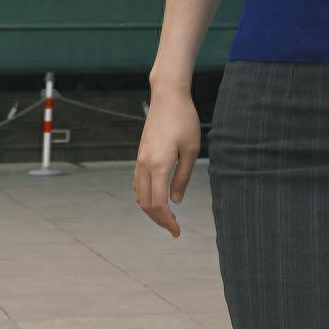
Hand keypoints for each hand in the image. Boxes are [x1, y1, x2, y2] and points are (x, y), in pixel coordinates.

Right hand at [133, 91, 201, 239]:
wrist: (168, 96)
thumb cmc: (184, 120)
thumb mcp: (191, 150)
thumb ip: (182, 178)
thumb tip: (176, 201)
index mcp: (158, 166)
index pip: (158, 204)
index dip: (166, 222)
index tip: (177, 232)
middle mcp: (145, 165)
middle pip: (146, 204)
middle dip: (159, 220)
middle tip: (174, 228)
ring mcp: (140, 160)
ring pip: (139, 195)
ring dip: (151, 209)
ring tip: (167, 215)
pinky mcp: (140, 154)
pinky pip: (138, 183)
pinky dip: (145, 196)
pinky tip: (157, 197)